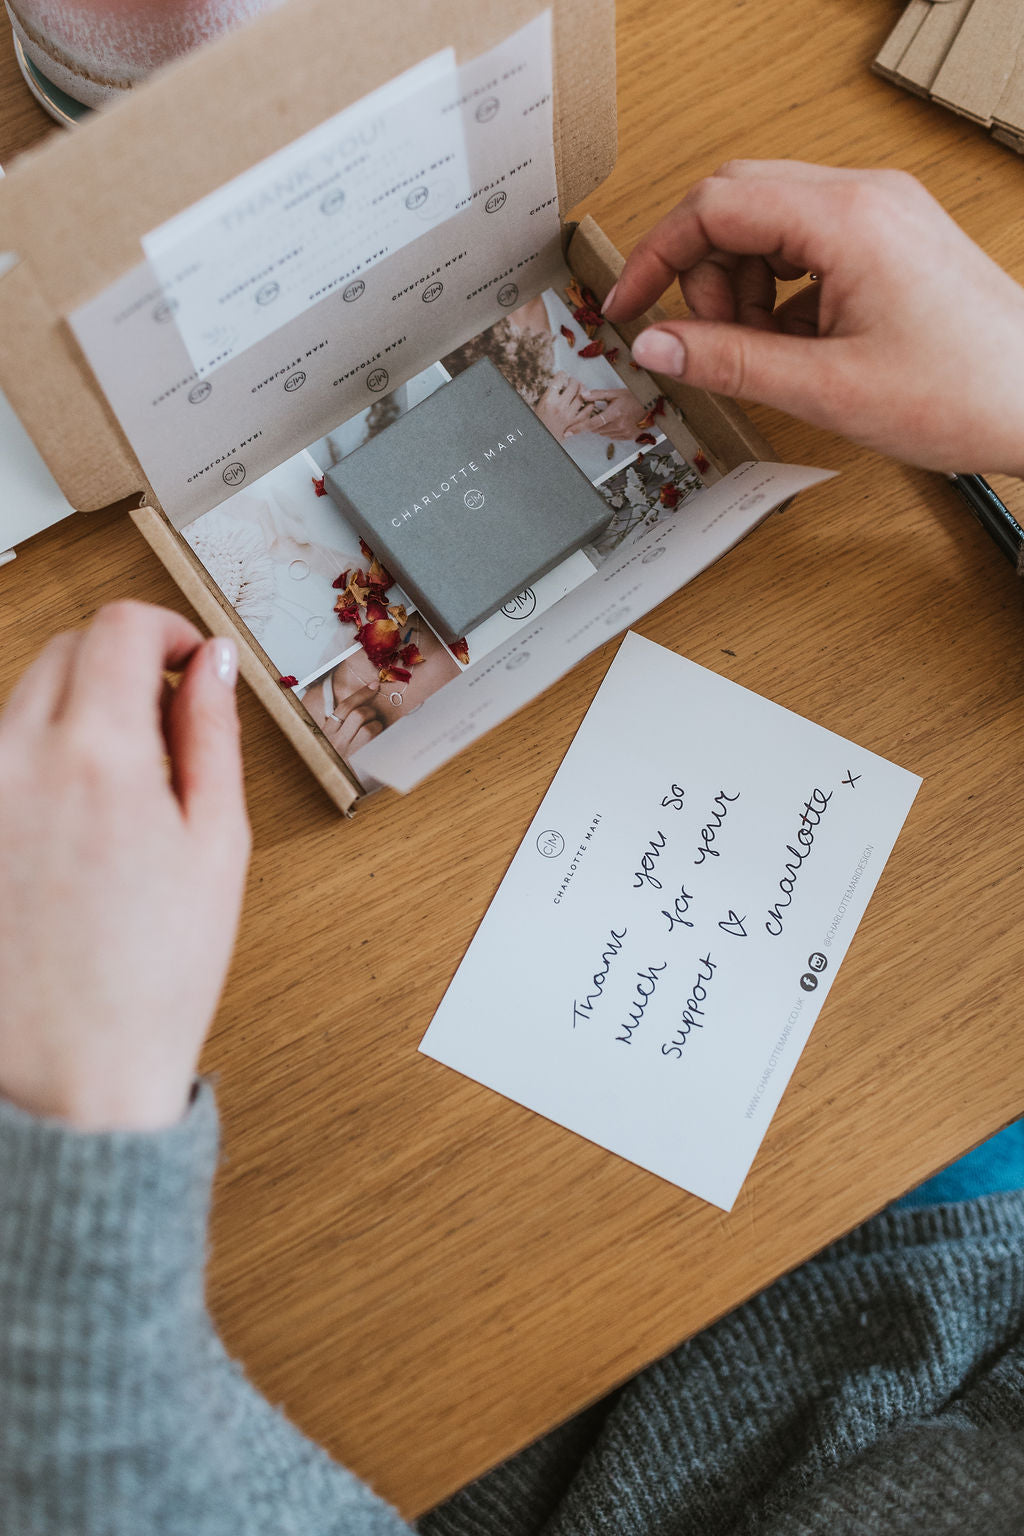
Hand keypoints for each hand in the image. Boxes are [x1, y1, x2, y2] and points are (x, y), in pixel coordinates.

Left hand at [0, 603, 250, 1131]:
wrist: (71, 1071)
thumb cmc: (151, 978)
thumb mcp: (216, 846)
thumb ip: (214, 736)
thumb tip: (211, 664)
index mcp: (97, 757)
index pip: (119, 628)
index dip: (165, 628)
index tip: (187, 657)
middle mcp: (16, 761)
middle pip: (65, 648)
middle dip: (121, 661)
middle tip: (168, 717)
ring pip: (24, 697)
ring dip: (78, 707)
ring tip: (124, 787)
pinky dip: (38, 756)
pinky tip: (75, 821)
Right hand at [304, 665, 384, 754]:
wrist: (338, 786)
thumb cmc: (338, 760)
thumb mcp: (332, 740)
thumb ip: (342, 724)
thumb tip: (361, 704)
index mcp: (327, 732)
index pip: (345, 707)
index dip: (362, 694)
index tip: (374, 686)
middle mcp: (335, 741)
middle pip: (358, 714)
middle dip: (371, 712)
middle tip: (372, 718)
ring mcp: (348, 752)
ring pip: (369, 727)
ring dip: (377, 726)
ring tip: (374, 732)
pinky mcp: (360, 761)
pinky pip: (376, 743)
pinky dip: (381, 738)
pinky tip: (378, 742)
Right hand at [533, 370, 592, 440]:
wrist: (541, 442)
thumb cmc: (539, 423)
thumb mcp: (539, 406)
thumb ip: (550, 395)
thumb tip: (558, 384)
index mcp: (548, 400)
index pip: (559, 380)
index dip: (562, 374)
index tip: (563, 374)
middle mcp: (560, 406)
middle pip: (573, 385)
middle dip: (574, 380)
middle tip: (572, 381)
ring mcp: (569, 415)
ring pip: (582, 396)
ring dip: (582, 389)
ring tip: (580, 388)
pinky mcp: (575, 423)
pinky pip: (587, 410)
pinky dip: (590, 404)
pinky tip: (588, 401)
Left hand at [572, 387, 646, 439]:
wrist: (649, 404)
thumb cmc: (632, 397)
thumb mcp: (614, 393)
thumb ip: (597, 395)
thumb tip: (583, 395)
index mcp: (614, 413)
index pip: (591, 423)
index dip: (578, 428)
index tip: (568, 432)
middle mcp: (618, 425)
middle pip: (596, 430)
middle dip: (593, 423)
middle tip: (600, 413)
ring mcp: (624, 432)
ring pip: (603, 434)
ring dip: (602, 427)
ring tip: (610, 416)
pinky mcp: (628, 436)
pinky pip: (612, 436)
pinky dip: (610, 430)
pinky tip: (616, 422)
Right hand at [603, 160, 1023, 474]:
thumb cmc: (963, 391)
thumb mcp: (825, 388)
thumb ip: (728, 362)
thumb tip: (656, 345)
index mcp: (847, 219)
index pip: (716, 205)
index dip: (657, 255)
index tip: (628, 304)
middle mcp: (864, 197)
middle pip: (736, 204)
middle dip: (703, 274)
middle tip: (707, 341)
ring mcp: (880, 212)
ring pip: (767, 225)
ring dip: (743, 288)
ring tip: (768, 353)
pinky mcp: (889, 237)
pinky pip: (805, 247)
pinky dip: (781, 294)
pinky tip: (798, 346)